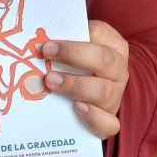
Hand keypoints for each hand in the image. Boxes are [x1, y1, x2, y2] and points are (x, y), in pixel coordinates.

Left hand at [42, 20, 128, 138]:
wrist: (92, 94)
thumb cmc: (80, 65)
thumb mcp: (76, 48)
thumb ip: (64, 42)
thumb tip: (38, 39)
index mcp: (114, 46)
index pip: (100, 34)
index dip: (75, 38)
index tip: (49, 42)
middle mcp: (118, 70)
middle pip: (104, 60)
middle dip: (73, 55)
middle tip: (47, 54)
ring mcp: (116, 96)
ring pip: (104, 91)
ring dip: (76, 85)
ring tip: (51, 81)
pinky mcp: (111, 120)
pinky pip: (109, 122)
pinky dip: (94, 117)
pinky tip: (77, 108)